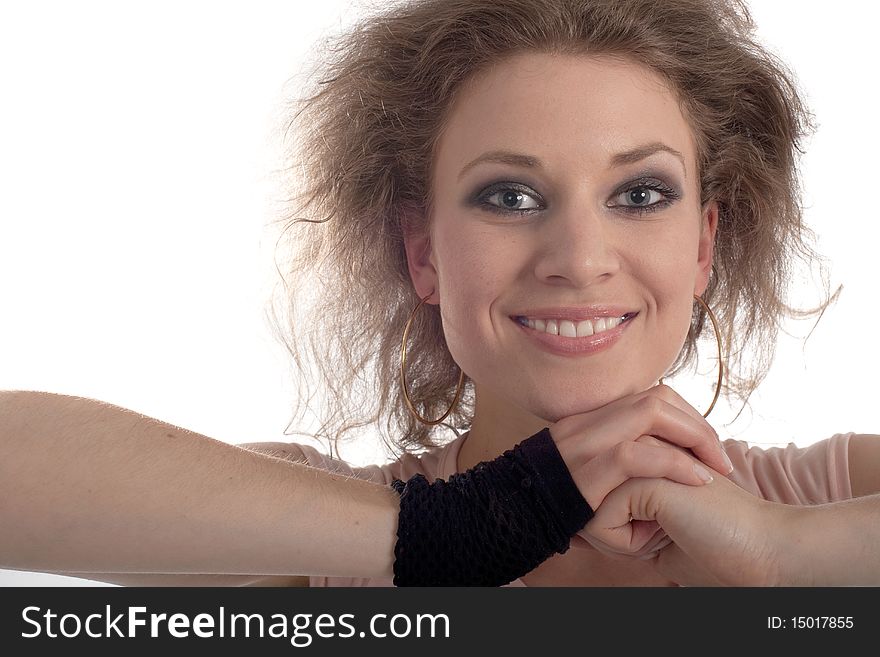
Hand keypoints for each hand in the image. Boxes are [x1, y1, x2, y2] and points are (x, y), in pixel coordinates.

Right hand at [549, 384, 731, 513]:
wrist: (508, 516)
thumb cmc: (550, 502)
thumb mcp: (579, 468)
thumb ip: (609, 455)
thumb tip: (650, 459)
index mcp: (589, 419)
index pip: (649, 395)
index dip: (685, 415)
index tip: (705, 444)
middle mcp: (587, 422)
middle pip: (657, 398)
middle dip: (698, 424)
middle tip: (721, 458)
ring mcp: (585, 442)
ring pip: (650, 413)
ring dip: (694, 438)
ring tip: (716, 469)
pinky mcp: (586, 470)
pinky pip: (637, 455)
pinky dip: (674, 464)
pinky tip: (696, 482)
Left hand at [584, 467, 789, 585]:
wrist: (759, 551)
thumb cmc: (710, 546)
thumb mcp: (649, 534)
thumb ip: (613, 521)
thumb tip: (568, 531)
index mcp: (639, 454)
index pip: (589, 501)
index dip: (614, 531)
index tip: (661, 532)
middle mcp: (635, 446)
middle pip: (583, 504)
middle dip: (611, 533)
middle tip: (662, 533)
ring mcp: (638, 453)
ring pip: (586, 512)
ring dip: (618, 537)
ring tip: (663, 533)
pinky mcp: (642, 471)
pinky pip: (597, 522)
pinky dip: (624, 544)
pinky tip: (664, 535)